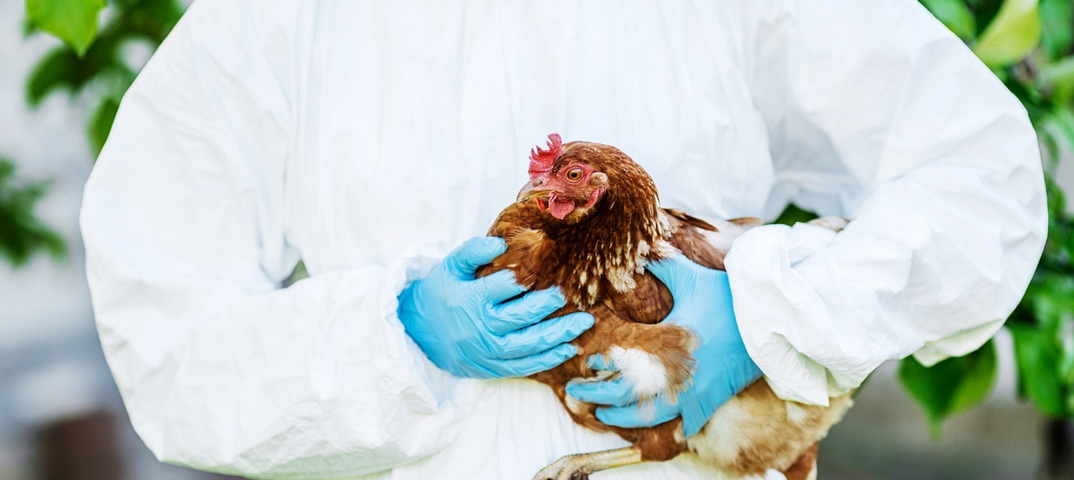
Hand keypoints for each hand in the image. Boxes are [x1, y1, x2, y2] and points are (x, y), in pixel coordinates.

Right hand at [397, 236, 593, 378]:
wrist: (418, 333)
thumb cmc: (440, 293)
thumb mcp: (449, 267)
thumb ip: (472, 251)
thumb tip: (500, 243)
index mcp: (470, 300)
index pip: (503, 287)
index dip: (522, 278)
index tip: (539, 270)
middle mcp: (481, 328)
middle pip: (521, 317)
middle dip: (547, 305)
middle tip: (566, 295)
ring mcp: (488, 351)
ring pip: (529, 345)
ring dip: (559, 335)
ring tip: (583, 323)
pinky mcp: (492, 367)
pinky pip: (525, 366)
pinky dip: (548, 359)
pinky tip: (569, 349)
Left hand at [566, 253, 760, 435]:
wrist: (767, 321)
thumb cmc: (727, 299)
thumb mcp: (690, 277)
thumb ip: (661, 266)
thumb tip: (640, 251)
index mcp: (664, 344)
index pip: (621, 362)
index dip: (600, 365)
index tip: (588, 361)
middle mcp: (674, 373)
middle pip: (626, 396)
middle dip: (598, 396)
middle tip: (578, 391)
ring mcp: (693, 391)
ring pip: (649, 417)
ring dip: (623, 418)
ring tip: (604, 414)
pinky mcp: (710, 400)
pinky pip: (681, 422)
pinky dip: (661, 425)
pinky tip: (647, 424)